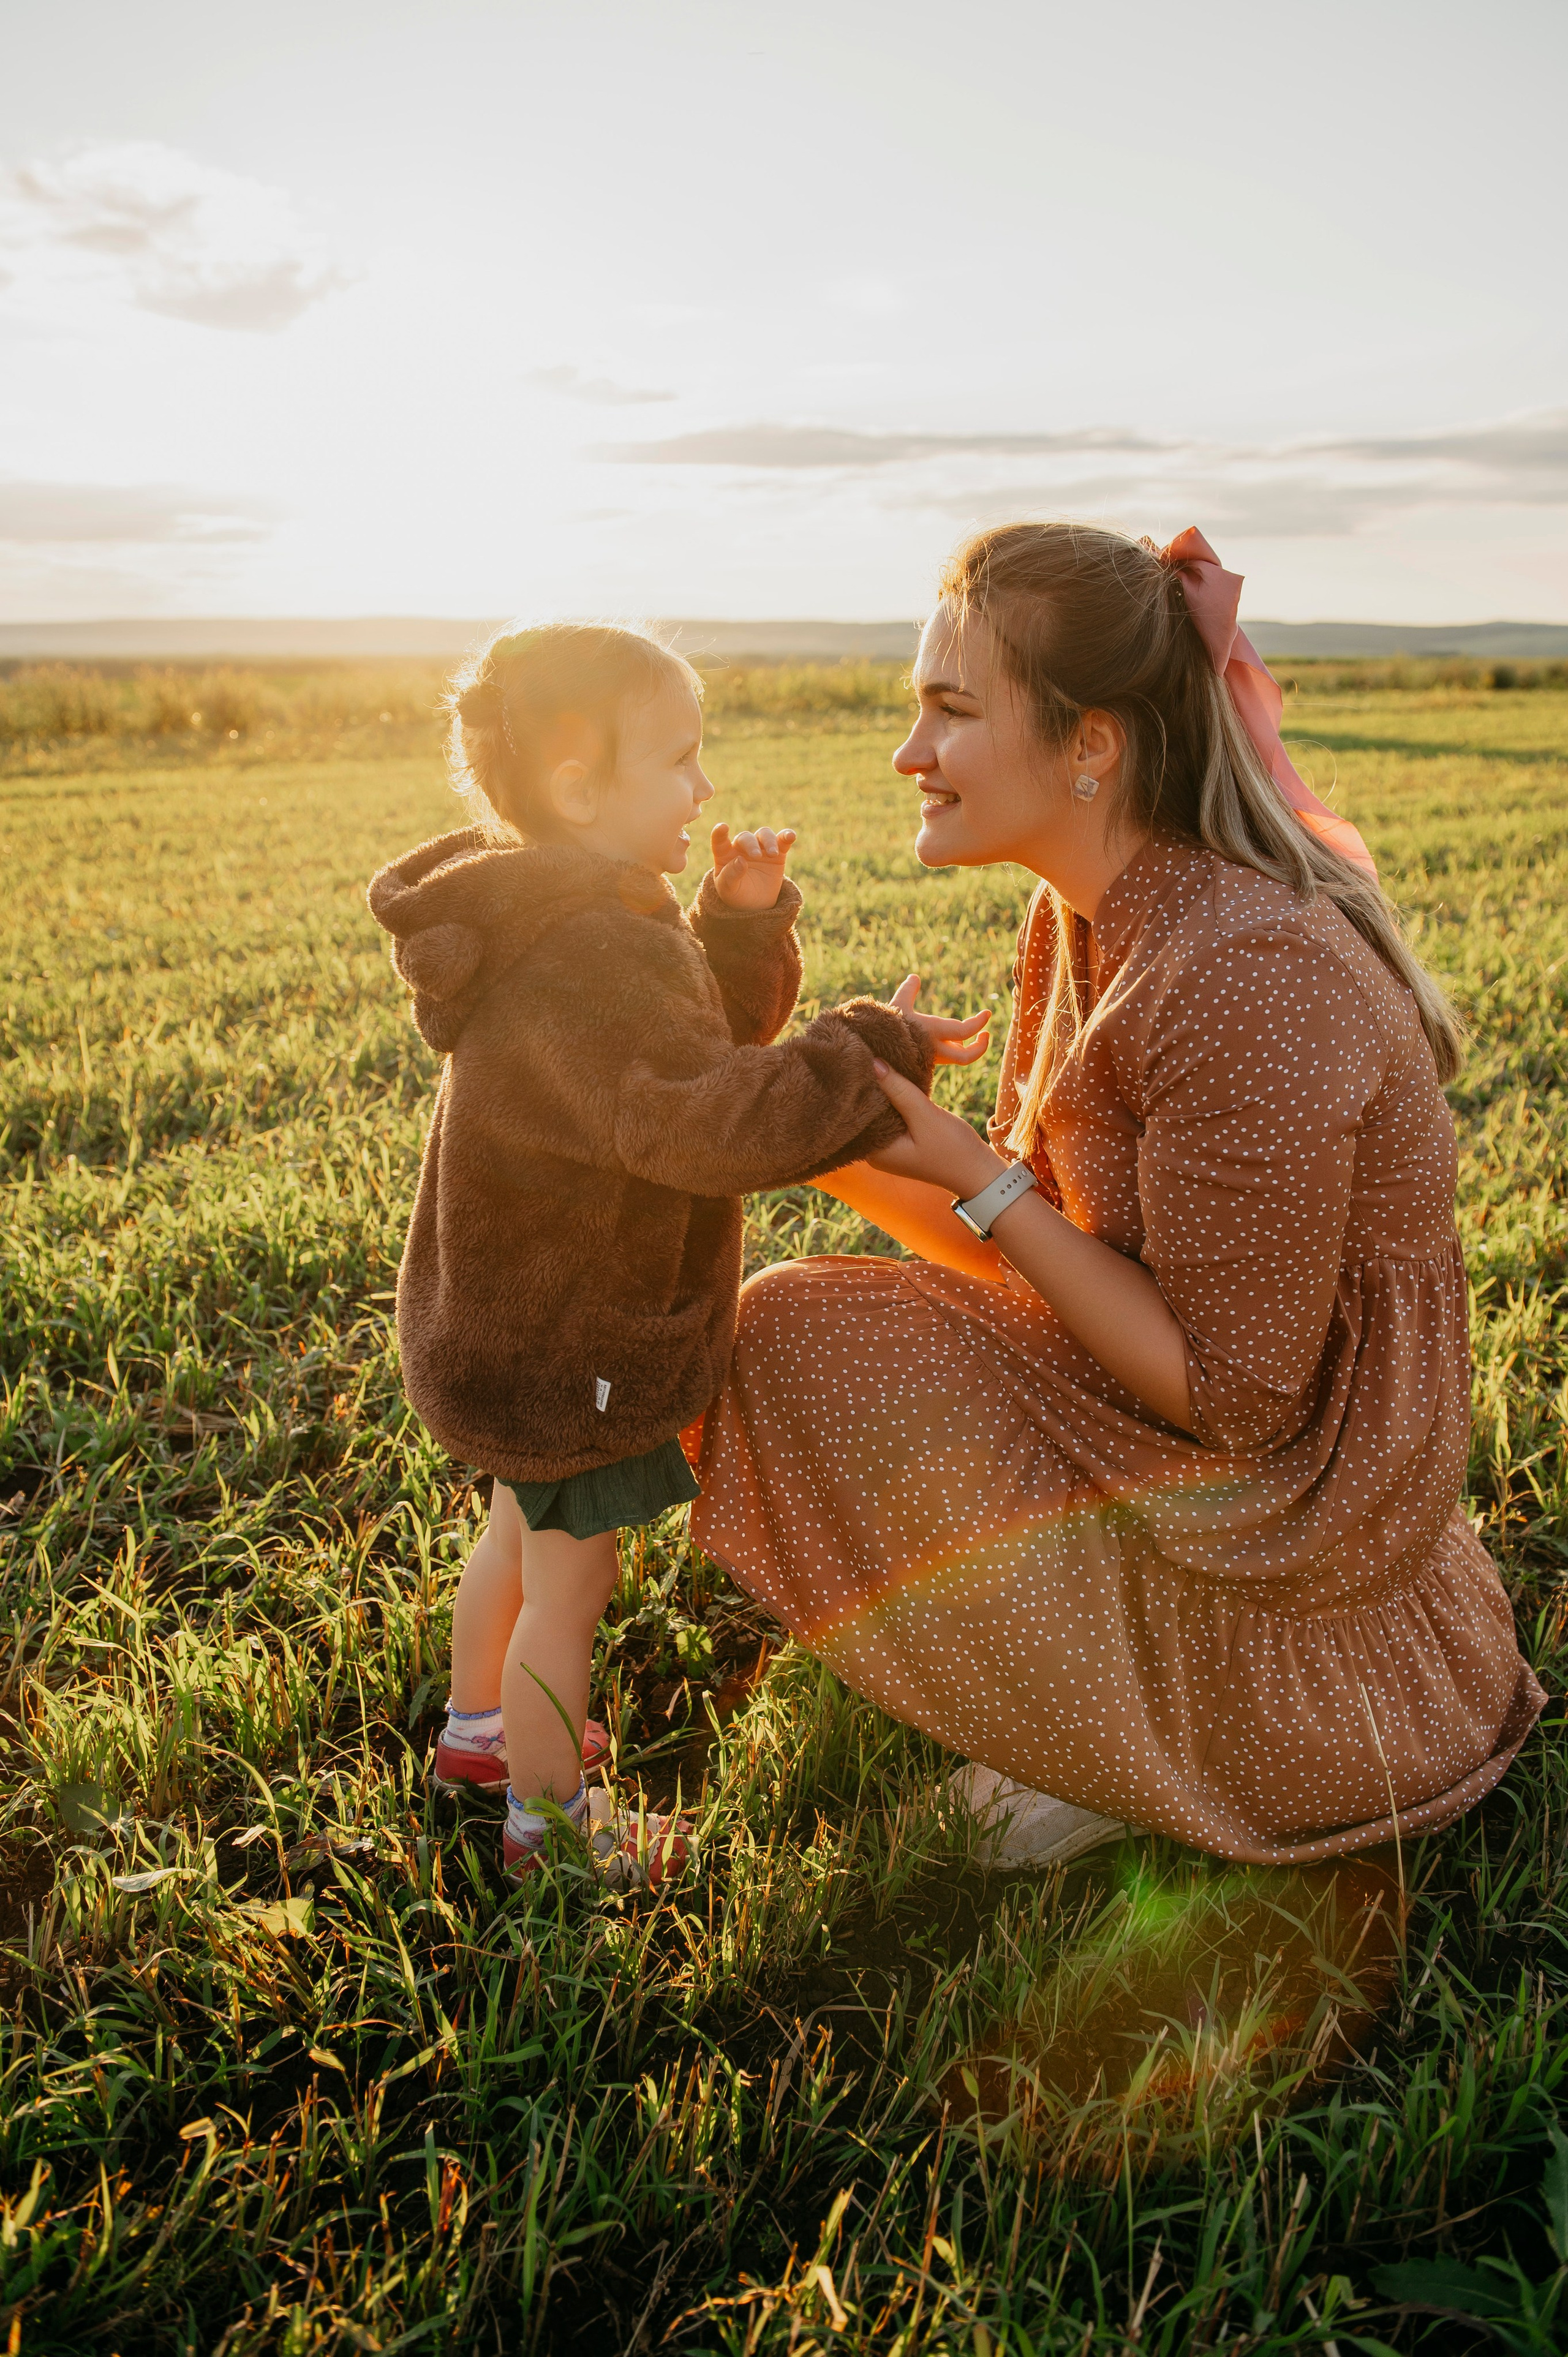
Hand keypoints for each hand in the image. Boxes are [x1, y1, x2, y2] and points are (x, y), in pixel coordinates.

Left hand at [711, 821, 796, 909]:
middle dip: (751, 845)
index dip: (720, 833)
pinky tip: (791, 836)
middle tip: (756, 856)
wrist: (756, 905)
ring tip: (773, 854)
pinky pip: (782, 840)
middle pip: (746, 838)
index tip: (722, 827)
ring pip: (764, 834)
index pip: (720, 841)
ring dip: (769, 841)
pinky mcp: (778, 853)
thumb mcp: (729, 890)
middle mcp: (742, 848)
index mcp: (725, 855)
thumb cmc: (737, 895)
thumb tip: (740, 860)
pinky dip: (787, 836)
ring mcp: (761, 849)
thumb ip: (731, 875)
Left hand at [866, 1059, 1007, 1196]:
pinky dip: (897, 1099)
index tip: (861, 1060)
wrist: (979, 1173)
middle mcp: (876, 1151)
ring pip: (882, 1111)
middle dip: (872, 1087)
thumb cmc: (953, 1150)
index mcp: (875, 1151)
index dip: (860, 1086)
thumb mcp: (925, 1117)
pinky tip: (897, 1079)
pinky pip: (894, 1115)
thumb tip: (873, 1064)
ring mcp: (890, 1147)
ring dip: (886, 1091)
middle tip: (870, 1055)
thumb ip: (899, 1090)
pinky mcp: (903, 1140)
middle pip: (868, 1111)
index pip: (858, 1112)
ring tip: (882, 1060)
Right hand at [890, 973, 990, 1065]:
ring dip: (964, 1047)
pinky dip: (950, 1049)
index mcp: (932, 1031)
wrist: (870, 1050)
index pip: (965, 1030)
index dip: (980, 1022)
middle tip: (985, 1034)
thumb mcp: (897, 1005)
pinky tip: (947, 1042)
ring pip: (956, 1058)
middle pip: (966, 1057)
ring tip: (964, 1037)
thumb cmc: (882, 1026)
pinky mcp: (924, 1065)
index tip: (988, 1013)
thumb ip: (908, 991)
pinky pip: (944, 1058)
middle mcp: (933, 1049)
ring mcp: (929, 1059)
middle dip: (980, 1046)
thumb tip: (915, 977)